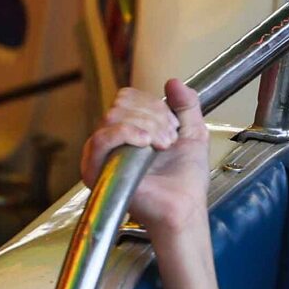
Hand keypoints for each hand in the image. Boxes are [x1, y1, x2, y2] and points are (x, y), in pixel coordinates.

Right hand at [81, 78, 212, 238]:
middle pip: (121, 104)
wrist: (184, 206)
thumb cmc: (186, 180)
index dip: (154, 106)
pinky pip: (101, 138)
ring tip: (161, 146)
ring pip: (114, 117)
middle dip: (153, 117)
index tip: (172, 128)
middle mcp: (111, 141)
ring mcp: (101, 155)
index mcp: (129, 131)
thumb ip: (187, 105)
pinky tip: (145, 144)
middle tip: (168, 140)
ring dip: (147, 127)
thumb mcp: (193, 132)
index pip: (128, 97)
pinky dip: (127, 134)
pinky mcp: (96, 170)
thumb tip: (175, 81)